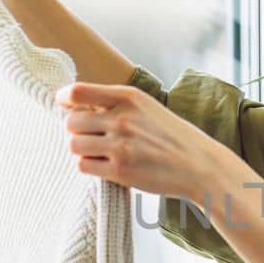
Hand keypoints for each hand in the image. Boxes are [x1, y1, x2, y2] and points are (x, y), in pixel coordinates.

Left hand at [55, 82, 219, 200]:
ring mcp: (120, 146)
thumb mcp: (147, 107)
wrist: (199, 165)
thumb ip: (115, 103)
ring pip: (73, 145)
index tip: (66, 104)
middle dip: (76, 130)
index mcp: (128, 97)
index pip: (77, 92)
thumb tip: (74, 104)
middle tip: (90, 135)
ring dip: (81, 149)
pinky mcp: (120, 171)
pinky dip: (89, 166)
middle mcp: (122, 119)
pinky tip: (105, 164)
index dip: (64, 98)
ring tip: (98, 151)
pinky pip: (83, 166)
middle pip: (71, 122)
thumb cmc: (171, 135)